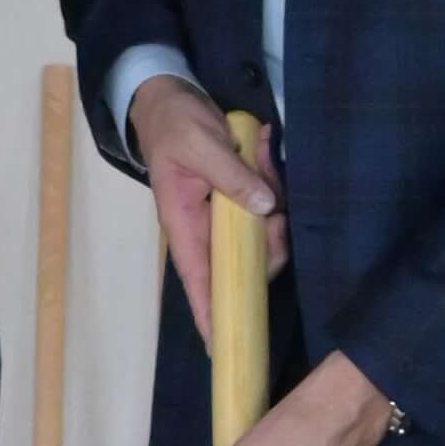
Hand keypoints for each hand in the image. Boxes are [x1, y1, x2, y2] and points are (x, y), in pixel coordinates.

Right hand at [127, 70, 286, 331]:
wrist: (171, 97)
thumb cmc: (175, 124)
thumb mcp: (199, 143)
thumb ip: (230, 175)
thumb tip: (264, 207)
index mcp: (185, 225)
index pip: (199, 282)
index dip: (212, 315)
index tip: (224, 349)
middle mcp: (206, 229)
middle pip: (246, 261)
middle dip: (270, 239)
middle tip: (274, 198)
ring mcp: (226, 216)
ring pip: (263, 232)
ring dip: (274, 196)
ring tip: (262, 154)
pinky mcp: (241, 198)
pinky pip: (268, 203)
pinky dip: (272, 179)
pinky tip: (263, 147)